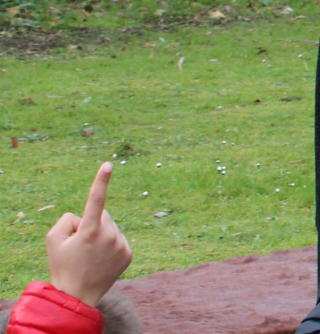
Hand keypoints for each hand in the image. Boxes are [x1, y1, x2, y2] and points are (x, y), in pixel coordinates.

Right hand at [46, 162, 131, 306]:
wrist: (77, 295)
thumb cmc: (61, 265)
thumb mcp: (52, 239)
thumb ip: (67, 219)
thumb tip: (86, 216)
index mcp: (89, 230)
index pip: (96, 200)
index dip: (101, 181)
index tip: (108, 164)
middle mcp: (109, 236)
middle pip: (102, 215)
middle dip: (91, 223)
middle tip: (80, 245)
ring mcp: (121, 245)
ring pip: (111, 227)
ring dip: (101, 234)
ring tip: (90, 254)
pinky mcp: (128, 253)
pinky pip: (118, 239)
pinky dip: (110, 244)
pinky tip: (101, 258)